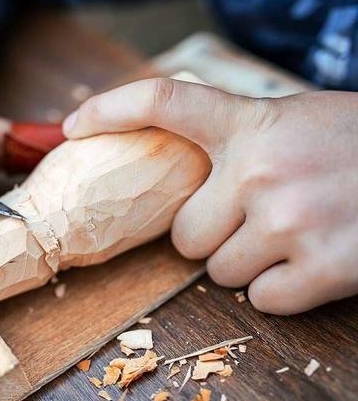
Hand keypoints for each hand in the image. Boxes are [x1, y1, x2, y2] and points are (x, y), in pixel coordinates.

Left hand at [63, 78, 357, 314]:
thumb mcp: (297, 124)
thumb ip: (242, 143)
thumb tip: (189, 182)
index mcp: (254, 122)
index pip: (166, 101)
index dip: (113, 109)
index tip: (76, 125)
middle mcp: (262, 169)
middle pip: (186, 235)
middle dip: (214, 236)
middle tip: (256, 220)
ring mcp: (290, 219)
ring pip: (220, 272)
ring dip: (250, 264)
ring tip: (295, 236)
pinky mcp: (323, 267)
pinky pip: (261, 300)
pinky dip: (282, 291)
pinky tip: (314, 262)